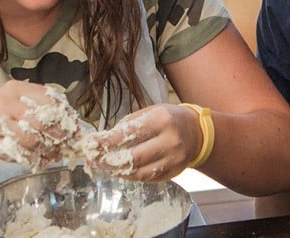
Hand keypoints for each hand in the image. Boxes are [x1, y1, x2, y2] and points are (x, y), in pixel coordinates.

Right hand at [0, 80, 85, 170]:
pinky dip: (32, 159)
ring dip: (47, 150)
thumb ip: (42, 112)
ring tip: (54, 155)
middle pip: (43, 119)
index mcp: (16, 88)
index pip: (49, 97)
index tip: (76, 128)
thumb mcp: (18, 108)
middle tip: (67, 146)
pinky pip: (18, 152)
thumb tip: (75, 127)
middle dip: (59, 135)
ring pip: (32, 138)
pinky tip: (39, 161)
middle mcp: (6, 100)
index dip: (66, 114)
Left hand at [83, 104, 201, 181]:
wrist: (198, 132)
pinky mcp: (174, 173)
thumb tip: (105, 138)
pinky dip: (131, 176)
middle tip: (94, 159)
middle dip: (109, 160)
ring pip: (140, 173)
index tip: (92, 144)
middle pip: (134, 157)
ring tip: (105, 166)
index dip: (109, 141)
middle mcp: (170, 141)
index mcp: (162, 120)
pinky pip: (148, 179)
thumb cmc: (170, 119)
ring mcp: (173, 160)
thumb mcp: (151, 111)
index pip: (131, 133)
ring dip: (118, 171)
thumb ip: (130, 123)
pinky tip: (121, 170)